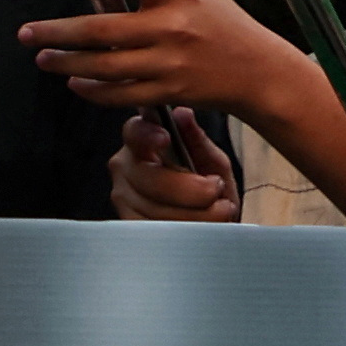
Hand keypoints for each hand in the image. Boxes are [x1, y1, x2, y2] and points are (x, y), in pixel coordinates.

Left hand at [22, 0, 318, 123]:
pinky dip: (94, 90)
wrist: (259, 72)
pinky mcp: (170, 92)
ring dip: (68, 63)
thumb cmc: (225, 22)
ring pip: (106, 65)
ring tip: (42, 57)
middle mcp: (173, 28)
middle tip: (26, 32)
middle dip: (58, 32)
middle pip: (103, 30)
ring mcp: (171, 64)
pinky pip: (122, 94)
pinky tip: (74, 82)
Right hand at [110, 110, 237, 222]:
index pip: (135, 132)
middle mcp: (126, 167)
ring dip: (197, 213)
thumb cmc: (209, 184)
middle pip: (149, 178)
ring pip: (155, 209)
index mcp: (143, 141)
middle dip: (189, 189)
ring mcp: (123, 198)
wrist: (215, 221)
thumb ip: (198, 140)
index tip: (165, 139)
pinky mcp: (130, 227)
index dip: (146, 135)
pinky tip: (205, 227)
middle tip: (217, 189)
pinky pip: (157, 232)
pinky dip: (187, 231)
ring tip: (221, 209)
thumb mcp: (212, 161)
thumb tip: (182, 114)